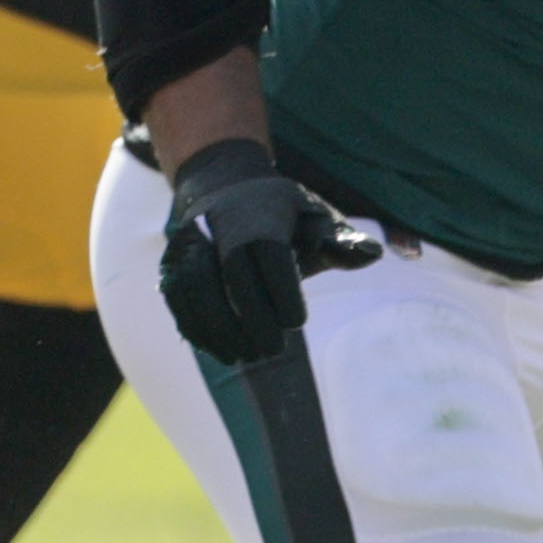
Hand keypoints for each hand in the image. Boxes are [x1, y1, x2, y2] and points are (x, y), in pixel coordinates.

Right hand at [157, 138, 380, 368]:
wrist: (224, 185)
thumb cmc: (281, 211)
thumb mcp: (314, 215)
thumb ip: (339, 240)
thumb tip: (372, 255)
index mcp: (259, 212)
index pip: (268, 252)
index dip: (280, 289)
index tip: (297, 323)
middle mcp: (218, 225)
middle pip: (230, 272)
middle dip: (250, 316)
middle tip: (272, 351)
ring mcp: (188, 242)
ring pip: (196, 287)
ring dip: (217, 327)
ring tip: (244, 357)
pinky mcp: (170, 261)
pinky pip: (176, 297)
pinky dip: (195, 326)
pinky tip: (219, 351)